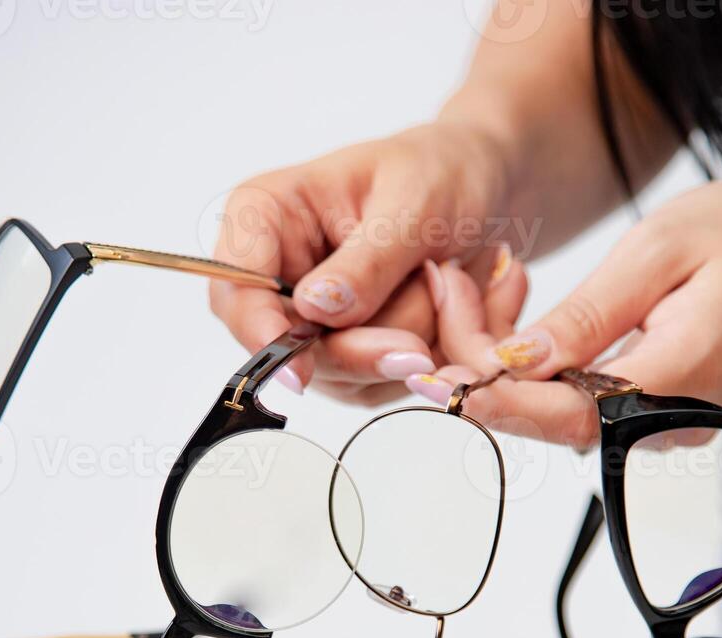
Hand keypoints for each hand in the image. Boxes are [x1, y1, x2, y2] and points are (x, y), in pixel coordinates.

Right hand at [209, 122, 514, 404]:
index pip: (236, 283)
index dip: (259, 329)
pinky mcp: (347, 354)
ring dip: (404, 343)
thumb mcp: (414, 203)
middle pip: (286, 344)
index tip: (299, 367)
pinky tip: (448, 310)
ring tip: (446, 285)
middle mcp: (277, 274)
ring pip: (337, 372)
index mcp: (268, 215)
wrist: (485, 187)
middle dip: (361, 346)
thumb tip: (316, 309)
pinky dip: (420, 358)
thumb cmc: (442, 171)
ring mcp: (310, 321)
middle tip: (420, 345)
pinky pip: (373, 383)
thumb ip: (368, 260)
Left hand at [423, 179, 721, 445]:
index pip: (559, 413)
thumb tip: (513, 365)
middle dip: (478, 360)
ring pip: (550, 409)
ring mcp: (659, 425)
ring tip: (470, 285)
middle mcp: (665, 422)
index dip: (487, 397)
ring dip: (497, 358)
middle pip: (543, 415)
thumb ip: (586, 316)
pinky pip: (573, 399)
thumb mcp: (658, 251)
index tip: (428, 368)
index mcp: (674, 381)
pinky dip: (531, 361)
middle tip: (445, 282)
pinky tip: (508, 310)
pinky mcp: (650, 412)